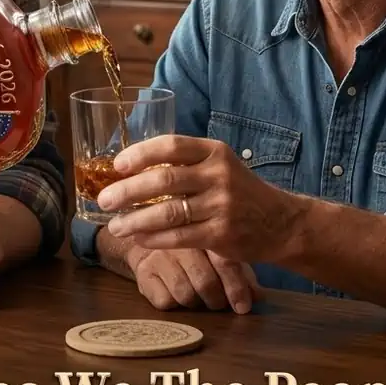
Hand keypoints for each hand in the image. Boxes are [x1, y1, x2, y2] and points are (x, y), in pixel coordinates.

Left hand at [98, 134, 301, 262]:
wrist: (281, 222)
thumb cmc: (239, 190)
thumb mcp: (219, 165)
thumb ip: (184, 163)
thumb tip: (133, 167)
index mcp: (213, 151)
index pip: (171, 145)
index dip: (140, 154)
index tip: (117, 165)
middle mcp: (218, 175)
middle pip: (164, 180)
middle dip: (128, 190)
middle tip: (104, 199)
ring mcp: (222, 205)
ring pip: (168, 213)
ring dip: (135, 220)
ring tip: (115, 225)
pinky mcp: (222, 235)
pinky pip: (180, 237)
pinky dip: (154, 239)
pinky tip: (139, 239)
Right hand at [129, 247, 261, 312]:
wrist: (147, 234)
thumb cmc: (191, 247)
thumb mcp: (218, 252)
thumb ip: (241, 272)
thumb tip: (259, 297)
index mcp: (205, 231)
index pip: (224, 261)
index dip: (236, 287)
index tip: (243, 307)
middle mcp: (181, 240)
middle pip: (205, 281)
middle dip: (216, 300)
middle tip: (218, 302)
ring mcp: (160, 254)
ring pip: (185, 293)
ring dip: (195, 302)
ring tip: (197, 297)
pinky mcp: (143, 271)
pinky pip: (164, 300)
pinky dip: (173, 303)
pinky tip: (174, 293)